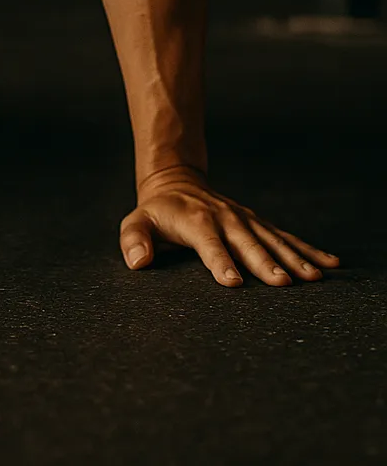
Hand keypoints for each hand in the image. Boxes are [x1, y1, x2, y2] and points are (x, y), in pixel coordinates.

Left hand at [119, 165, 339, 286]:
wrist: (177, 181)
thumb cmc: (157, 212)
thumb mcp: (137, 222)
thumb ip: (134, 240)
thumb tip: (138, 262)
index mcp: (196, 221)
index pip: (209, 244)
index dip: (220, 262)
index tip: (234, 282)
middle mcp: (225, 218)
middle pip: (247, 243)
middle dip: (265, 263)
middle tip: (284, 284)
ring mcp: (245, 220)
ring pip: (273, 240)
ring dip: (294, 258)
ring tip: (315, 278)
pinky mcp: (257, 223)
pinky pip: (286, 236)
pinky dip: (308, 249)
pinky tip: (330, 263)